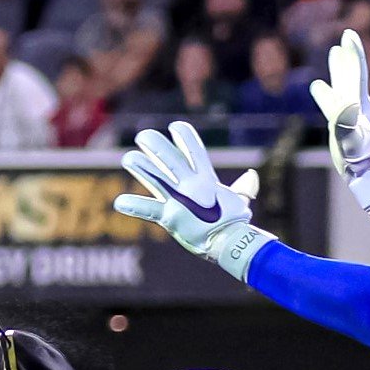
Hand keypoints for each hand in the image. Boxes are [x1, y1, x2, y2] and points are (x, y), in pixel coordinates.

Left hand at [115, 122, 269, 278]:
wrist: (232, 243)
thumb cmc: (236, 224)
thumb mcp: (241, 201)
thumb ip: (243, 187)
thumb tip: (251, 177)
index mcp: (207, 179)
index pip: (194, 149)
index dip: (184, 136)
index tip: (175, 126)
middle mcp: (192, 185)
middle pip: (169, 158)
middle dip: (155, 144)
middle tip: (143, 136)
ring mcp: (179, 200)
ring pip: (155, 177)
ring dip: (140, 166)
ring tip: (128, 158)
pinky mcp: (170, 218)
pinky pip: (148, 210)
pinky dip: (133, 206)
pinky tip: (118, 203)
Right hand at [310, 28, 369, 210]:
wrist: (363, 172)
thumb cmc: (358, 158)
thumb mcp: (352, 140)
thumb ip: (347, 123)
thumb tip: (344, 106)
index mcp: (360, 104)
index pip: (358, 74)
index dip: (354, 54)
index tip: (349, 36)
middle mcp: (356, 105)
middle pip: (352, 75)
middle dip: (348, 56)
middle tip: (346, 36)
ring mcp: (349, 114)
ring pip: (343, 85)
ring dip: (338, 70)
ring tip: (334, 53)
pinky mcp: (341, 124)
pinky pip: (333, 102)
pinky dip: (327, 92)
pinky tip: (319, 87)